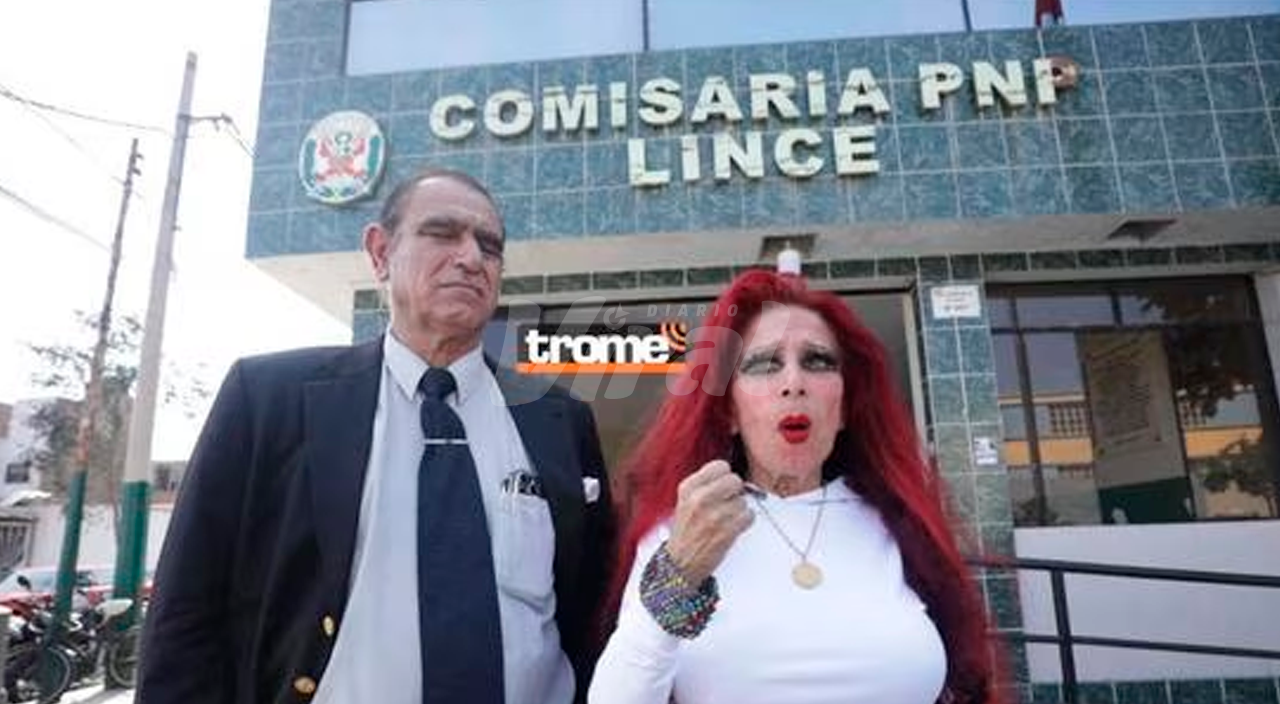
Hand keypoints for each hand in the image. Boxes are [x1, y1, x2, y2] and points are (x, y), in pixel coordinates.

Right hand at [666, 459, 753, 584]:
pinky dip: (745, 522)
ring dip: (739, 510)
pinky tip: (732, 528)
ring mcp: (714, 515)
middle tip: (727, 503)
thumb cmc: (686, 532)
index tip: (722, 486)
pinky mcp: (727, 531)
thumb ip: (705, 485)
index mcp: (688, 488)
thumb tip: (730, 476)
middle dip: (735, 491)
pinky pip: (749, 516)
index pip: (720, 466)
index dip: (725, 476)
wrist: (681, 563)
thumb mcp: (685, 501)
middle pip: (735, 480)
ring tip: (725, 520)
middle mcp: (700, 498)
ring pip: (743, 500)